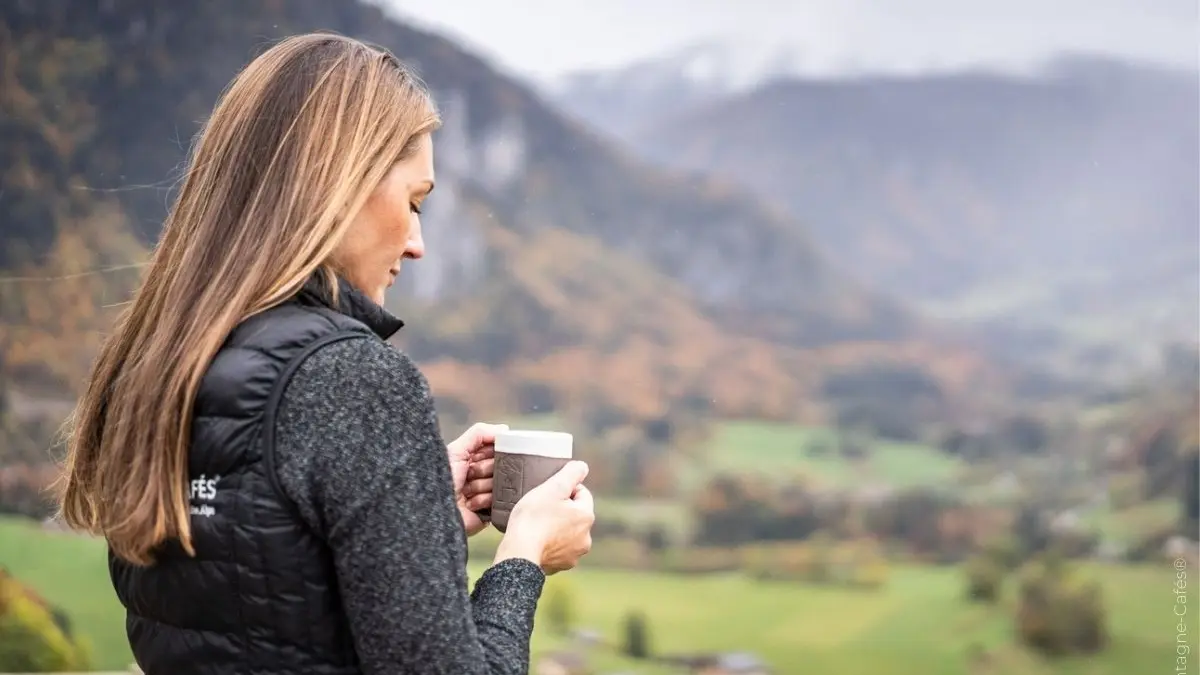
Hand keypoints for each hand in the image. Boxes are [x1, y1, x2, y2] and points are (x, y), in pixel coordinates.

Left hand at [446, 422, 506, 535]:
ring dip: (482, 486)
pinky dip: (484, 501)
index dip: (491, 451)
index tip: (478, 456)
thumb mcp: (456, 451)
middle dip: (485, 469)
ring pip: (501, 483)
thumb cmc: (439, 481)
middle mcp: (481, 475)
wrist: (431, 511)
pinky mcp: (490, 511)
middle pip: (502, 465)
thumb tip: (504, 428)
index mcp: (473, 458)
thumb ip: (479, 434)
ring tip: (466, 491)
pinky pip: (499, 501)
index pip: (497, 448)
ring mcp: (487, 493)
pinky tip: (470, 503)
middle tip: (469, 474)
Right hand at [495, 460, 594, 574]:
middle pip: (574, 514)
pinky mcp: (560, 566)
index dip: (564, 489)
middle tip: (540, 507)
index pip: (582, 494)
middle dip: (561, 509)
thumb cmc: (533, 518)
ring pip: (566, 532)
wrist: (519, 553)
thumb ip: (571, 473)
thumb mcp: (552, 488)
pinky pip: (557, 549)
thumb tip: (583, 467)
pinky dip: (549, 543)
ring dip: (556, 527)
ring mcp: (574, 554)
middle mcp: (586, 538)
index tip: (547, 493)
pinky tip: (535, 540)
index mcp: (586, 517)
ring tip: (536, 524)